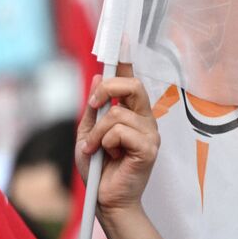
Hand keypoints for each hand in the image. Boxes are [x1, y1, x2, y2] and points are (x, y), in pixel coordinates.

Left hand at [76, 68, 160, 221]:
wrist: (104, 198)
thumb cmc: (98, 167)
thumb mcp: (87, 132)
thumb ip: (94, 107)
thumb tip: (98, 77)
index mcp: (131, 114)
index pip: (131, 81)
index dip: (127, 60)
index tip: (121, 39)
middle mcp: (144, 120)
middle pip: (132, 86)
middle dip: (107, 90)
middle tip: (91, 106)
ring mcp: (149, 134)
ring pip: (118, 113)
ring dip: (97, 132)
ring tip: (95, 148)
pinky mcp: (149, 149)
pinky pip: (121, 131)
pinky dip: (105, 142)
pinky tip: (107, 155)